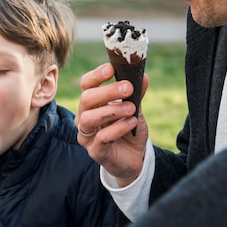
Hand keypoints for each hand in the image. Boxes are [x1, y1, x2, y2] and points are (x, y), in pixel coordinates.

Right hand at [75, 63, 148, 186]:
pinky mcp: (95, 152)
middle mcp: (84, 117)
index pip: (87, 85)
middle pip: (86, 99)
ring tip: (132, 108)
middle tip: (128, 88)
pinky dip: (118, 128)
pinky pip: (101, 137)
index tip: (112, 68)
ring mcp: (87, 136)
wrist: (135, 158)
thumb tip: (142, 75)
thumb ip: (136, 93)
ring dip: (112, 110)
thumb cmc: (129, 129)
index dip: (96, 75)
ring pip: (89, 118)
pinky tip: (132, 122)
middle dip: (107, 91)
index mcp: (91, 103)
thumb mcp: (134, 108)